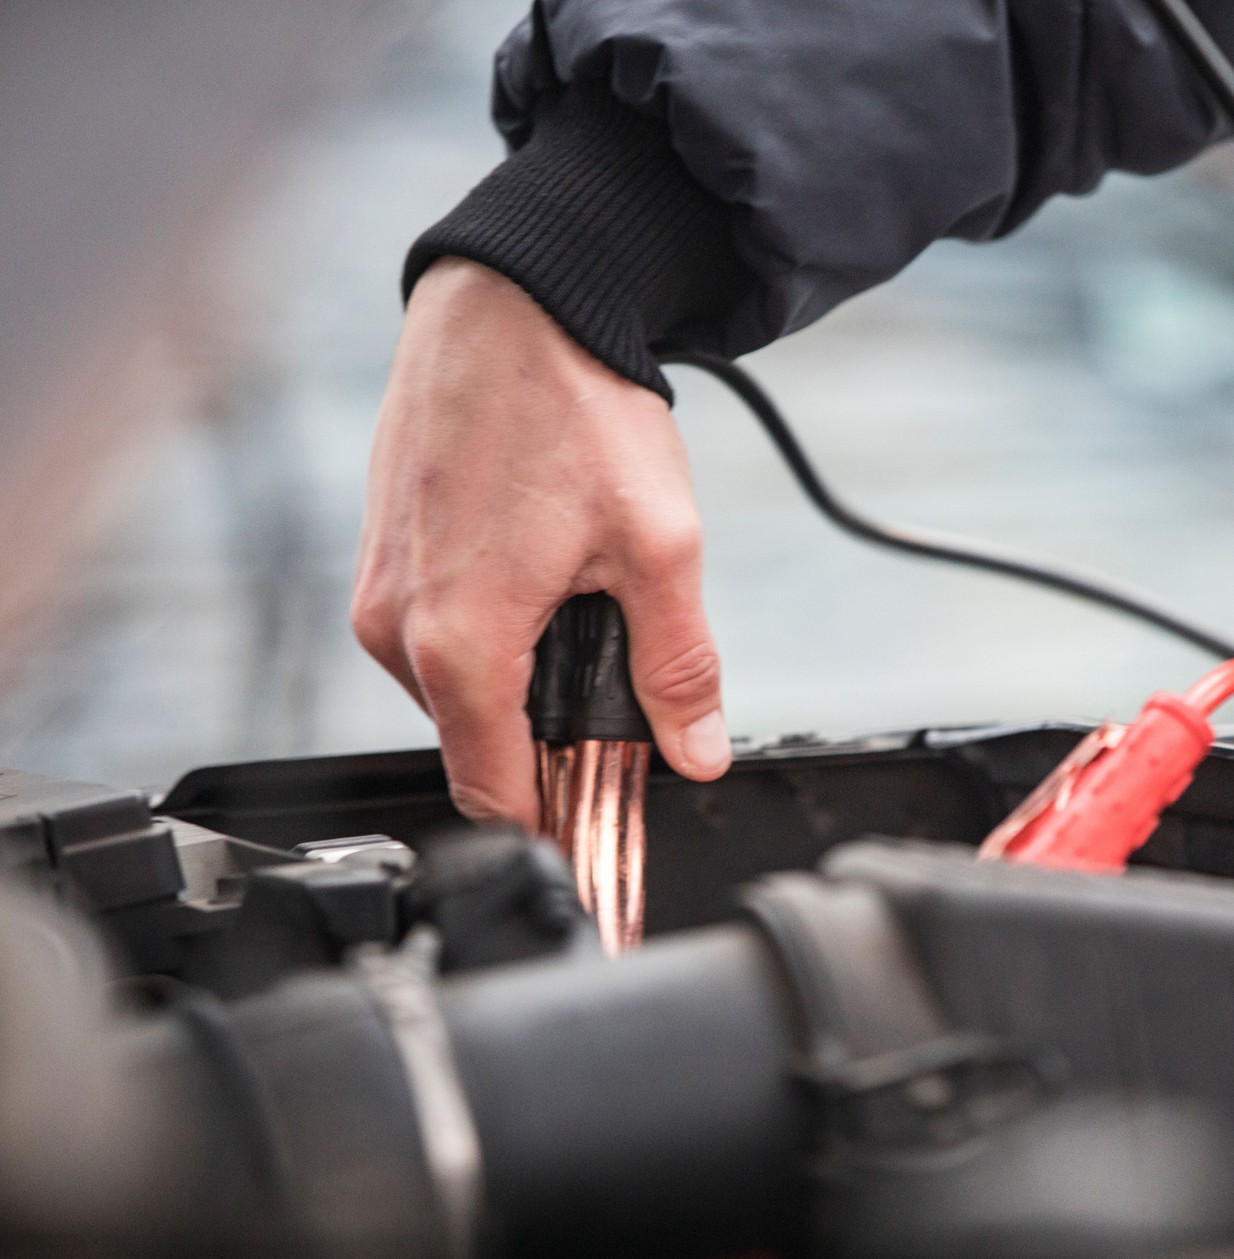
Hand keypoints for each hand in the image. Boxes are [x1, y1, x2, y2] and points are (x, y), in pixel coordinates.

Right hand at [352, 258, 730, 827]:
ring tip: (587, 601)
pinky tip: (544, 571)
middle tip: (629, 694)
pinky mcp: (383, 555)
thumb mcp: (660, 546)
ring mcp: (380, 589)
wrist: (514, 299)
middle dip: (553, 737)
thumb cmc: (574, 405)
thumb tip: (698, 752)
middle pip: (481, 741)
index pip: (496, 792)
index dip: (559, 822)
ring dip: (525, 677)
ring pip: (460, 687)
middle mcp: (397, 628)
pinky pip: (437, 633)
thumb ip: (679, 667)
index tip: (604, 830)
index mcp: (461, 643)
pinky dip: (494, 631)